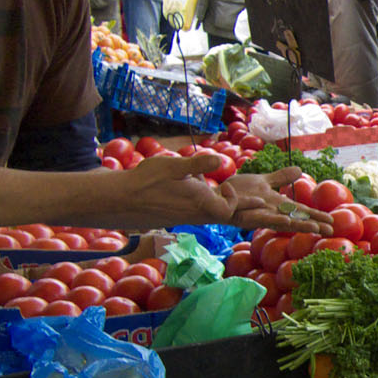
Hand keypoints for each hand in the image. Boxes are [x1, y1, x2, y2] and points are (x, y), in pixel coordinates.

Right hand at [114, 154, 239, 226]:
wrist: (121, 199)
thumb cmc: (147, 181)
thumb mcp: (174, 166)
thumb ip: (197, 164)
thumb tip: (219, 160)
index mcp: (198, 204)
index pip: (227, 211)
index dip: (233, 200)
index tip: (225, 185)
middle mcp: (193, 215)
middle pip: (220, 213)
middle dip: (233, 204)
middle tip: (256, 202)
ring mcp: (182, 218)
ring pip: (204, 211)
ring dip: (211, 199)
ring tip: (206, 183)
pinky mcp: (172, 217)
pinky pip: (192, 210)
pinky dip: (196, 200)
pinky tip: (183, 184)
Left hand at [219, 167, 333, 233]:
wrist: (214, 194)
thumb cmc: (238, 191)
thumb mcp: (263, 181)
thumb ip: (280, 178)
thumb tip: (299, 172)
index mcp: (274, 206)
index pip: (298, 212)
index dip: (314, 217)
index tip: (331, 222)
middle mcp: (266, 212)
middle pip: (291, 220)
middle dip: (309, 225)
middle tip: (328, 231)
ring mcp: (251, 214)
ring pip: (273, 221)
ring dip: (291, 224)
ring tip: (310, 228)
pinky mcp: (234, 214)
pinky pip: (248, 215)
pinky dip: (261, 213)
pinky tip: (278, 216)